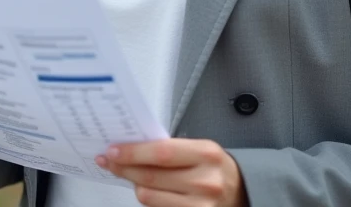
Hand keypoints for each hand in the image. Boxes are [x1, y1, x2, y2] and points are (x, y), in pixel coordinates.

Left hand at [97, 138, 246, 206]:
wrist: (241, 192)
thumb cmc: (215, 168)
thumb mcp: (201, 150)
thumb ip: (172, 149)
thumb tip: (132, 148)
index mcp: (206, 154)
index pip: (161, 152)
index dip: (132, 152)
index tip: (113, 151)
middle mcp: (204, 181)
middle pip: (150, 176)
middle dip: (124, 167)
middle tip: (109, 161)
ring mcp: (199, 205)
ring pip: (148, 196)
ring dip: (136, 185)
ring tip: (135, 176)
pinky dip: (149, 198)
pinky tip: (149, 190)